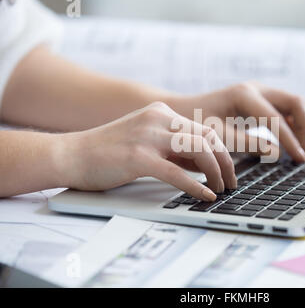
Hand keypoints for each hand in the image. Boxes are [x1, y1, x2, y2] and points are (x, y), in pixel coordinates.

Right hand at [59, 102, 236, 200]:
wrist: (71, 154)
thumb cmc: (108, 153)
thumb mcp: (147, 142)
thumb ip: (175, 150)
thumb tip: (206, 165)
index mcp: (162, 113)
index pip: (205, 129)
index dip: (223, 152)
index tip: (228, 170)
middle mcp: (158, 119)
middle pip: (208, 137)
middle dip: (225, 162)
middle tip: (230, 183)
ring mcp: (148, 136)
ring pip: (198, 150)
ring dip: (215, 172)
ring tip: (219, 189)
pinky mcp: (137, 157)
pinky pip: (176, 172)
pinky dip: (195, 186)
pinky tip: (205, 195)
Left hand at [168, 82, 304, 161]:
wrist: (181, 111)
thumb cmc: (193, 124)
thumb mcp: (217, 136)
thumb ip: (247, 144)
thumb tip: (276, 152)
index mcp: (244, 95)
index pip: (276, 118)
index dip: (291, 141)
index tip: (299, 159)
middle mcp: (255, 88)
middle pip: (295, 102)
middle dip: (304, 128)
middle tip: (303, 154)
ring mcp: (258, 92)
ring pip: (293, 104)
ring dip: (301, 126)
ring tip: (300, 152)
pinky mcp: (259, 100)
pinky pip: (284, 110)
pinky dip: (291, 125)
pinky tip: (289, 144)